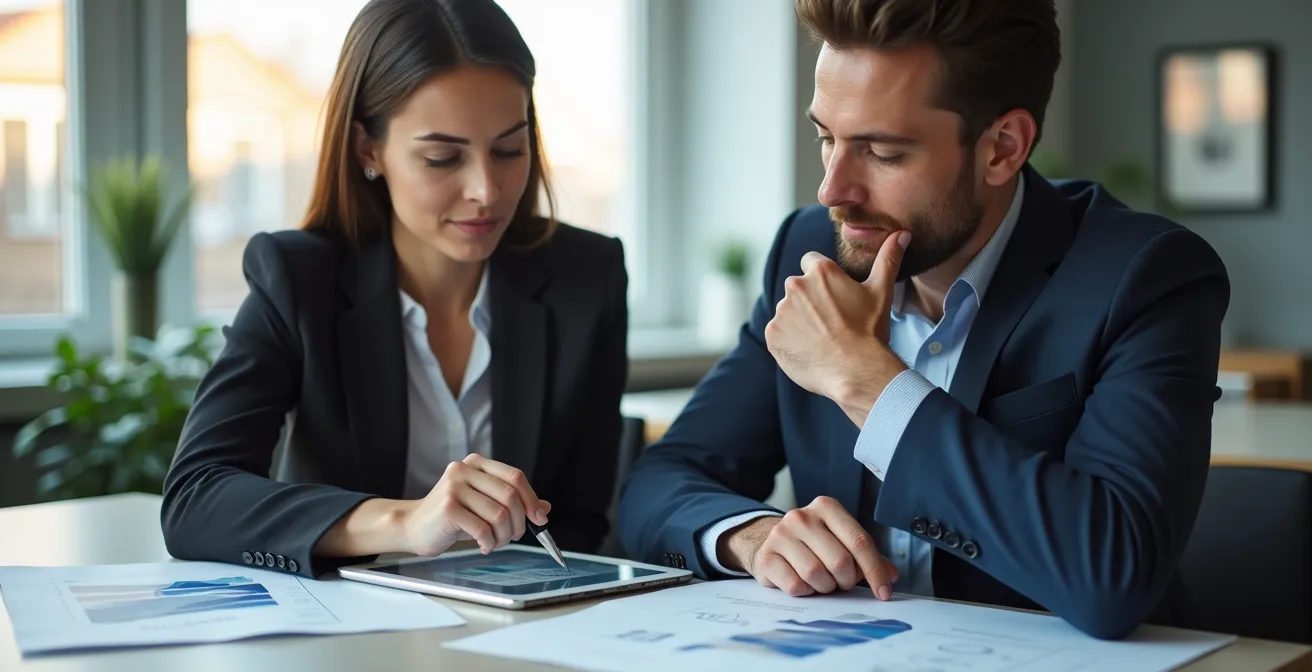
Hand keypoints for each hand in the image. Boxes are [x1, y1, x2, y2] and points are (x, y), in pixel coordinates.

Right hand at [401, 453, 551, 556]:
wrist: (414, 527)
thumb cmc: (452, 518)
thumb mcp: (485, 506)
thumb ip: (513, 504)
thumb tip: (545, 509)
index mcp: (477, 463)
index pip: (515, 476)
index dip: (531, 499)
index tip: (539, 519)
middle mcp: (465, 469)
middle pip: (510, 495)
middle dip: (520, 522)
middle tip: (514, 536)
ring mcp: (455, 486)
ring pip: (499, 514)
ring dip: (504, 535)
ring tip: (496, 543)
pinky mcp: (448, 507)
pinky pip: (483, 528)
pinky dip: (489, 542)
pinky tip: (483, 545)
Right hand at [719, 496, 898, 599]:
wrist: (768, 544)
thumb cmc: (812, 545)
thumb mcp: (840, 542)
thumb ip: (866, 556)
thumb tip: (890, 575)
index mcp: (826, 507)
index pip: (859, 541)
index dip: (874, 571)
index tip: (883, 592)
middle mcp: (801, 516)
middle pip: (840, 561)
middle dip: (846, 581)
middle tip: (842, 582)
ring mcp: (780, 535)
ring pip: (816, 575)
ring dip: (825, 587)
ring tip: (821, 581)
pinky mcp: (766, 556)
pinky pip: (796, 586)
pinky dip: (805, 592)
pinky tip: (802, 583)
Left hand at [764, 231, 909, 401]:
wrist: (856, 371)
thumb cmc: (870, 330)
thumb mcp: (882, 291)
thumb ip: (888, 259)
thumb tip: (902, 234)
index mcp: (820, 272)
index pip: (811, 262)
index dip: (822, 278)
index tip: (833, 295)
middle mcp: (795, 287)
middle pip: (798, 288)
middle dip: (810, 301)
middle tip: (831, 322)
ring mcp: (781, 312)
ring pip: (788, 312)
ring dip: (800, 321)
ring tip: (822, 339)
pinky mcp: (773, 335)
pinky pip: (779, 334)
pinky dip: (790, 341)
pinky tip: (810, 351)